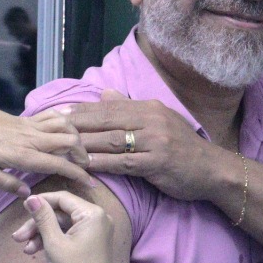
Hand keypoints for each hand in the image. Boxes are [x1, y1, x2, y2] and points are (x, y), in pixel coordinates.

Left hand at [0, 100, 92, 195]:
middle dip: (83, 154)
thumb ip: (6, 183)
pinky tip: (66, 128)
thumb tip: (28, 193)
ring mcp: (29, 125)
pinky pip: (51, 115)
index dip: (77, 173)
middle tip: (85, 166)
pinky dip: (64, 120)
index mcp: (23, 155)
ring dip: (76, 135)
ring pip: (64, 125)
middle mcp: (31, 138)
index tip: (90, 183)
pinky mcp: (25, 118)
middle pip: (69, 140)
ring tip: (78, 149)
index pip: (58, 163)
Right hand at [14, 192, 116, 262]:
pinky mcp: (91, 241)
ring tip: (25, 248)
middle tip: (17, 237)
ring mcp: (95, 230)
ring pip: (62, 225)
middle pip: (61, 213)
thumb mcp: (54, 242)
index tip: (23, 207)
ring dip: (42, 234)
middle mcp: (97, 218)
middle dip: (38, 225)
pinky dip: (53, 240)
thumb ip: (43, 218)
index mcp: (92, 214)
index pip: (62, 198)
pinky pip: (69, 233)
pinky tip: (35, 250)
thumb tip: (31, 198)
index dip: (41, 202)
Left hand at [64, 90, 221, 201]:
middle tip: (50, 128)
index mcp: (148, 108)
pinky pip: (124, 162)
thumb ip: (131, 108)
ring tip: (60, 147)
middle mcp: (151, 120)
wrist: (212, 170)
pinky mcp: (158, 162)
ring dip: (84, 144)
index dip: (81, 110)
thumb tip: (105, 93)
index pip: (108, 107)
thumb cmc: (182, 148)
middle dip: (75, 124)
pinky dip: (103, 163)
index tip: (56, 113)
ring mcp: (155, 141)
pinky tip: (85, 165)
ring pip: (111, 140)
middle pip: (105, 120)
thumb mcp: (159, 121)